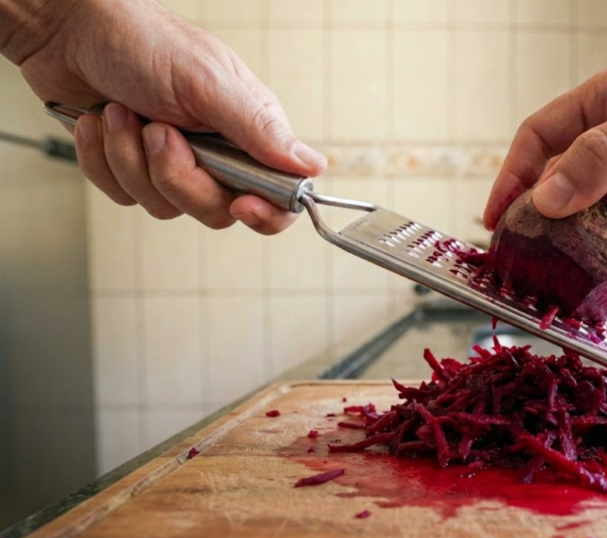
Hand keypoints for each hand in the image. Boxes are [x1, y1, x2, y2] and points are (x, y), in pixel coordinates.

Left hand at [11, 0, 325, 233]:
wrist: (69, 32)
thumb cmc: (141, 41)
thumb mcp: (207, 82)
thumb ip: (259, 130)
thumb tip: (312, 166)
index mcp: (249, 130)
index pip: (279, 195)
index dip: (266, 212)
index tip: (241, 204)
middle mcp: (217, 152)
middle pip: (216, 209)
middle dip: (177, 176)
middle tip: (158, 131)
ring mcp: (174, 163)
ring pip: (165, 206)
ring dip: (131, 160)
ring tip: (123, 113)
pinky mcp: (134, 170)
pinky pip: (124, 196)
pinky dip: (104, 160)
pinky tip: (102, 122)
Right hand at [484, 45, 606, 267]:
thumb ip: (606, 155)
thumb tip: (545, 200)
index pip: (542, 139)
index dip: (513, 177)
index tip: (495, 221)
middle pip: (568, 184)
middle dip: (547, 224)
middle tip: (529, 265)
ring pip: (605, 218)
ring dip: (589, 249)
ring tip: (573, 283)